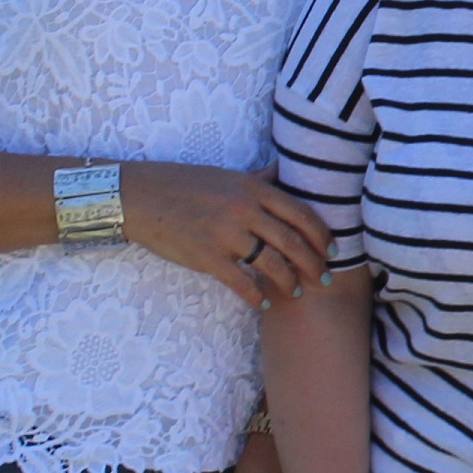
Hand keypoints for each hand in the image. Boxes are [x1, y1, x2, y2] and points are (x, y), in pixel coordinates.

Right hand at [120, 163, 332, 308]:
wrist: (140, 197)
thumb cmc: (185, 185)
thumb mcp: (228, 175)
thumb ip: (261, 178)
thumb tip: (286, 170)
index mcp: (252, 189)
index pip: (301, 213)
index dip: (322, 235)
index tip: (333, 250)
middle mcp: (244, 210)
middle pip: (293, 242)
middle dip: (314, 264)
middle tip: (325, 278)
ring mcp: (226, 234)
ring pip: (272, 264)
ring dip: (289, 282)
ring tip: (296, 291)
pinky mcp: (207, 257)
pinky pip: (241, 282)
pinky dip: (256, 295)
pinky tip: (262, 302)